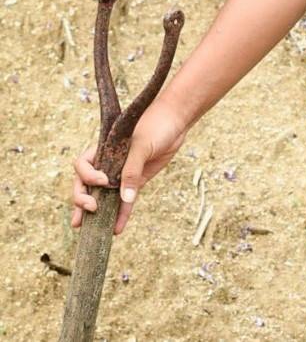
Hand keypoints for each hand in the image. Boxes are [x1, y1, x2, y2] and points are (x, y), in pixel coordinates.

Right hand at [70, 99, 188, 234]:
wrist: (176, 122)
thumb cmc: (155, 125)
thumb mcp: (142, 146)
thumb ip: (132, 171)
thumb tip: (126, 198)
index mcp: (102, 149)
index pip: (82, 165)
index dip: (87, 176)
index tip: (102, 181)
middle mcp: (107, 163)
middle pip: (86, 184)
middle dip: (82, 199)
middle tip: (90, 210)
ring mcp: (120, 174)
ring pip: (104, 197)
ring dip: (97, 214)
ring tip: (89, 230)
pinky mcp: (135, 182)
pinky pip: (124, 202)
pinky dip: (121, 215)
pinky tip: (117, 229)